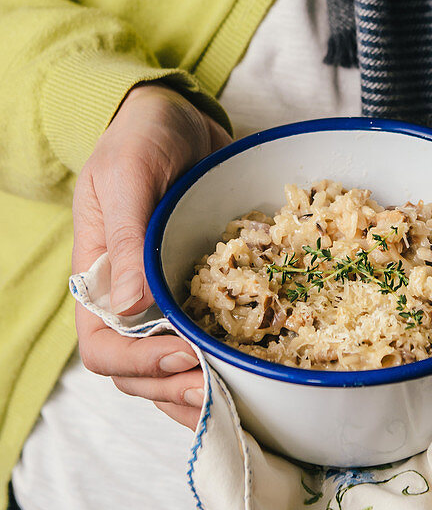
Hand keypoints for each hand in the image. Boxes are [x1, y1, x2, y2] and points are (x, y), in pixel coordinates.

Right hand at [72, 83, 231, 429]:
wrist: (175, 115)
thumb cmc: (141, 139)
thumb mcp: (129, 177)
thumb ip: (128, 238)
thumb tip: (133, 308)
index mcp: (99, 279)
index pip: (104, 347)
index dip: (140, 363)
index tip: (184, 353)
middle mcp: (130, 298)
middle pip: (140, 373)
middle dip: (176, 388)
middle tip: (222, 388)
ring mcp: (166, 297)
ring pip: (175, 368)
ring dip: (203, 389)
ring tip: (240, 393)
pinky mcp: (203, 288)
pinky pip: (210, 336)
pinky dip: (228, 360)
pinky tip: (255, 369)